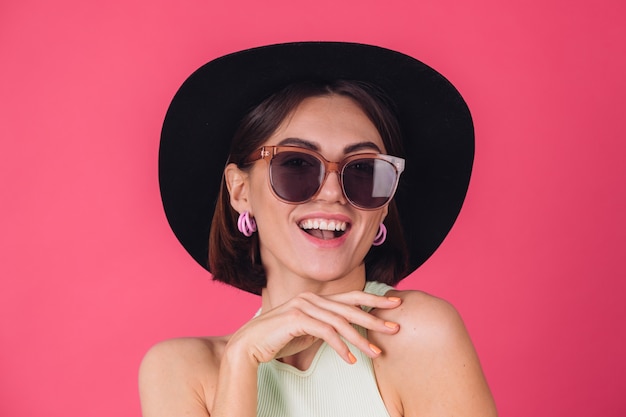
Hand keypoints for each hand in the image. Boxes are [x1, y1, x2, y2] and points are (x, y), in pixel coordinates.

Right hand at [225, 290, 401, 364]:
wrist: (249, 345)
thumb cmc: (279, 340)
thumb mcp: (307, 332)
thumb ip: (325, 327)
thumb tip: (345, 332)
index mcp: (316, 298)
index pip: (351, 297)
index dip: (374, 299)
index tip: (395, 304)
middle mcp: (311, 298)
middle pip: (350, 307)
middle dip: (374, 318)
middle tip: (395, 327)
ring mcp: (303, 306)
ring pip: (340, 322)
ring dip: (360, 339)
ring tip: (376, 353)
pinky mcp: (296, 319)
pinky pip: (326, 333)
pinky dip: (341, 347)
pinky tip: (351, 359)